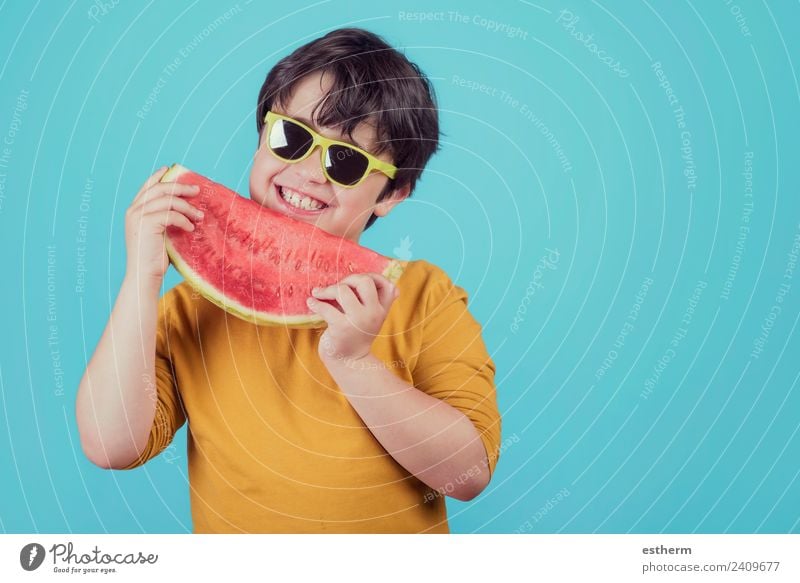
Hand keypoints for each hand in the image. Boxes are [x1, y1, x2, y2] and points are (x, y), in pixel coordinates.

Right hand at [124, 166, 203, 283]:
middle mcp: (133, 210)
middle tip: (197, 190)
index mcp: (134, 210)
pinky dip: (184, 220)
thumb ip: (164, 218)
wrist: (144, 275)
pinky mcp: (146, 224)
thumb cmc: (155, 257)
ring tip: (200, 216)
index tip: (171, 169)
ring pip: (168, 200)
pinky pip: (171, 214)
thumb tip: (184, 206)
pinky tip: (191, 228)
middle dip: (180, 187)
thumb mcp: (159, 232)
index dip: (158, 176)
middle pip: (160, 188)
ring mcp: (138, 216)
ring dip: (188, 207)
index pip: (147, 187)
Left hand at [307, 273, 399, 364]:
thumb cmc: (356, 335)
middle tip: (338, 287)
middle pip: (365, 281)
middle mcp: (373, 314)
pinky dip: (316, 303)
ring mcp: (358, 321)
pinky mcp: (341, 328)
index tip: (358, 281)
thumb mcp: (370, 317)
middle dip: (348, 279)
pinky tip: (311, 303)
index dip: (374, 277)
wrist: (349, 362)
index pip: (388, 285)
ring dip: (327, 289)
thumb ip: (371, 300)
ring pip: (343, 290)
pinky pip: (326, 307)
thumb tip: (371, 279)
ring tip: (318, 293)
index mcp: (382, 310)